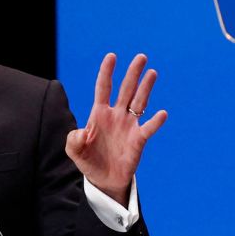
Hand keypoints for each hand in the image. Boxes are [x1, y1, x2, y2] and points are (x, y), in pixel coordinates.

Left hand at [66, 53, 167, 199]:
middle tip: (141, 57)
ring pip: (139, 101)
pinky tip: (161, 114)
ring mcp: (129, 126)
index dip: (107, 72)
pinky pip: (148, 128)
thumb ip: (73, 141)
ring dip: (145, 88)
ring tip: (152, 72)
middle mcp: (116, 115)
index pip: (103, 88)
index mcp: (99, 114)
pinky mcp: (138, 139)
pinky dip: (155, 122)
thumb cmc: (89, 161)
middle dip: (132, 73)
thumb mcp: (75, 152)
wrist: (104, 180)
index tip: (112, 56)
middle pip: (126, 89)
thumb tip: (81, 132)